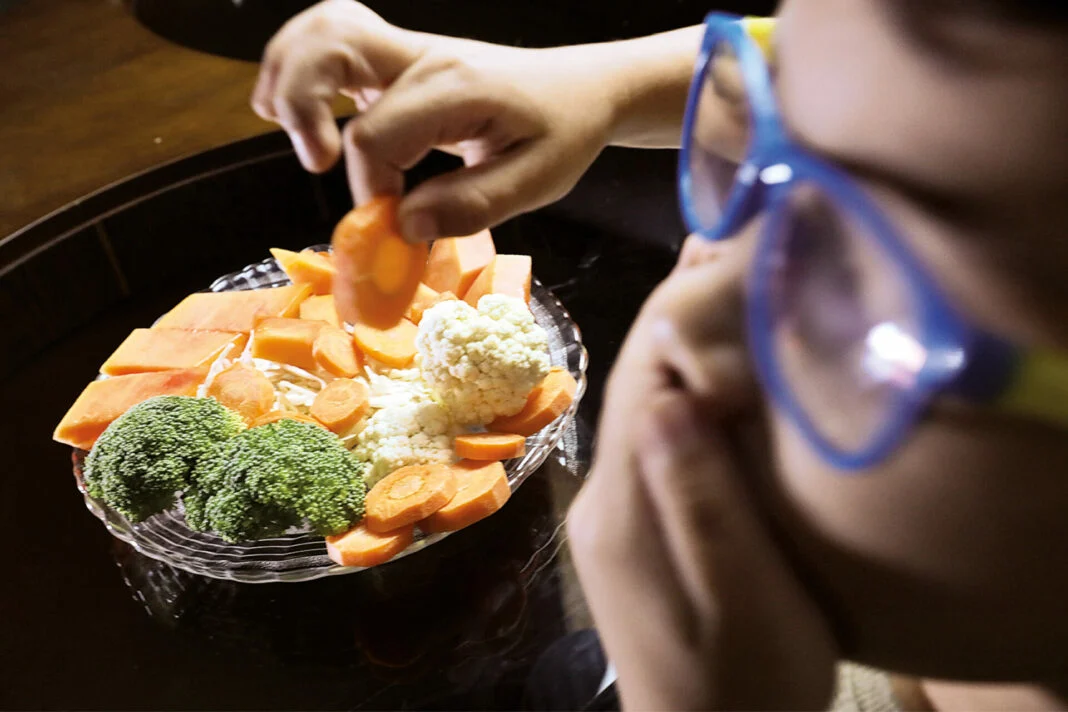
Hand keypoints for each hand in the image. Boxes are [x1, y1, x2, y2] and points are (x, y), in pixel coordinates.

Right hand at [251, 0, 618, 240]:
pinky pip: (334, 41)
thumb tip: (404, 227)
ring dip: (290, 77)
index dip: (371, 192)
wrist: (583, 89)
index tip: (392, 227)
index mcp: (456, 87)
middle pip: (329, 51)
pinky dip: (301, 68)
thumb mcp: (537, 181)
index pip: (377, 138)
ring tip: (296, 134)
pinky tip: (299, 112)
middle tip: (319, 163)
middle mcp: (423, 57)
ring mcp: (408, 51)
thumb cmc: (564, 131)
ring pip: (322, 32)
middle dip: (303, 108)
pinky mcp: (398, 59)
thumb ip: (471, 206)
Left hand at [567, 238, 837, 709]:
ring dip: (677, 355)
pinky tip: (713, 379)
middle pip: (635, 386)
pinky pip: (651, 442)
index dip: (677, 315)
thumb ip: (702, 502)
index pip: (642, 382)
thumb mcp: (742, 598)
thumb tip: (670, 397)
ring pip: (641, 410)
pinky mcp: (630, 530)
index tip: (719, 250)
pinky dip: (680, 397)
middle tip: (720, 246)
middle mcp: (603, 498)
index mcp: (626, 505)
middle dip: (675, 321)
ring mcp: (611, 515)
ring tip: (719, 288)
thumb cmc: (745, 682)